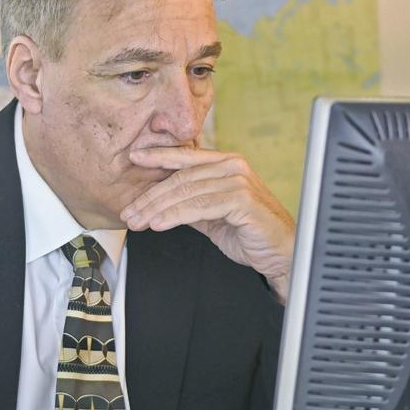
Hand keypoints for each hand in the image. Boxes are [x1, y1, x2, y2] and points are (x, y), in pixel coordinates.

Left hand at [122, 147, 294, 302]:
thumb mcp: (212, 215)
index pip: (186, 157)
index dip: (158, 156)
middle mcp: (233, 167)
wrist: (281, 254)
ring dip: (157, 208)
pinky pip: (199, 206)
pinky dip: (175, 215)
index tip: (134, 157)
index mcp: (227, 164)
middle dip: (150, 196)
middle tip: (128, 211)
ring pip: (186, 191)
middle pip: (181, 178)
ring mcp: (239, 181)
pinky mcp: (242, 200)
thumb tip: (159, 202)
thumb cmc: (250, 234)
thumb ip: (191, 203)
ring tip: (137, 221)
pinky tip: (158, 224)